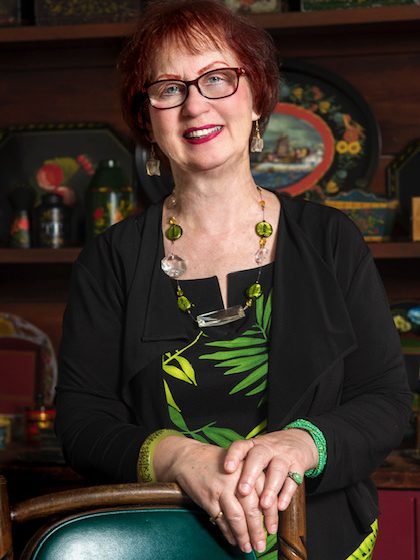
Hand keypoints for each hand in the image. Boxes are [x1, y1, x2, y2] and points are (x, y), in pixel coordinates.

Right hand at [153, 435, 268, 553]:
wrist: (189, 457)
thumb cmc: (217, 461)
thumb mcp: (239, 463)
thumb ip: (253, 480)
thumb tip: (267, 510)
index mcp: (249, 467)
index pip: (266, 494)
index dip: (271, 514)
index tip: (273, 529)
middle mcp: (237, 477)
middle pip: (252, 508)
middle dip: (257, 530)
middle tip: (261, 545)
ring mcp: (222, 488)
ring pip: (237, 516)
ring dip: (243, 535)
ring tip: (248, 547)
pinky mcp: (208, 497)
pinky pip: (221, 520)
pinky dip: (228, 533)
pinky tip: (233, 540)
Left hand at [224, 429, 317, 522]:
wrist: (300, 440)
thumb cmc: (270, 452)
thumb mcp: (255, 452)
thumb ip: (242, 466)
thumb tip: (220, 491)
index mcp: (254, 445)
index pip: (241, 446)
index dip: (233, 456)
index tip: (227, 469)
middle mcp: (268, 448)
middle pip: (258, 457)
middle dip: (250, 474)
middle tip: (243, 491)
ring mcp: (284, 456)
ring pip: (277, 469)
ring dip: (270, 488)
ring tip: (264, 505)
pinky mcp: (299, 466)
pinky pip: (294, 480)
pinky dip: (287, 494)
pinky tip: (280, 506)